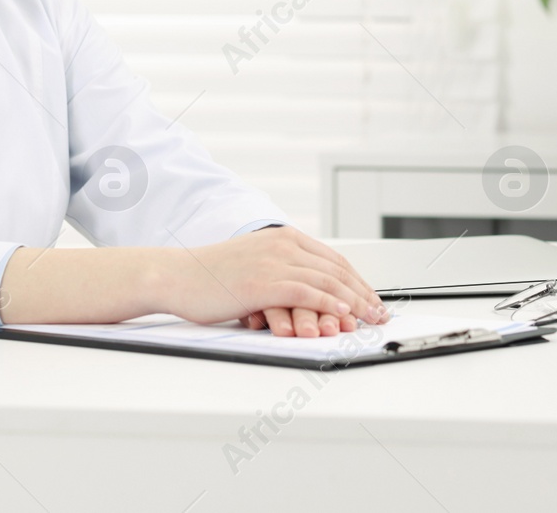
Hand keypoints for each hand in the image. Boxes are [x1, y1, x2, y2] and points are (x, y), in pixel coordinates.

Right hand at [156, 225, 387, 336]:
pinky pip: (308, 292)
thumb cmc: (209, 277)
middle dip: (363, 292)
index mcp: (283, 238)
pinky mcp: (264, 281)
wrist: (176, 275)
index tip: (371, 298)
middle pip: (337, 269)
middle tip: (380, 311)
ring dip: (354, 302)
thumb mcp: (253, 265)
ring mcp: (275, 261)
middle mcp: (284, 245)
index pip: (333, 259)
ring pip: (327, 281)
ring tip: (370, 317)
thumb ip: (280, 271)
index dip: (357, 280)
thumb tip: (306, 293)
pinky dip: (330, 303)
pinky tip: (344, 314)